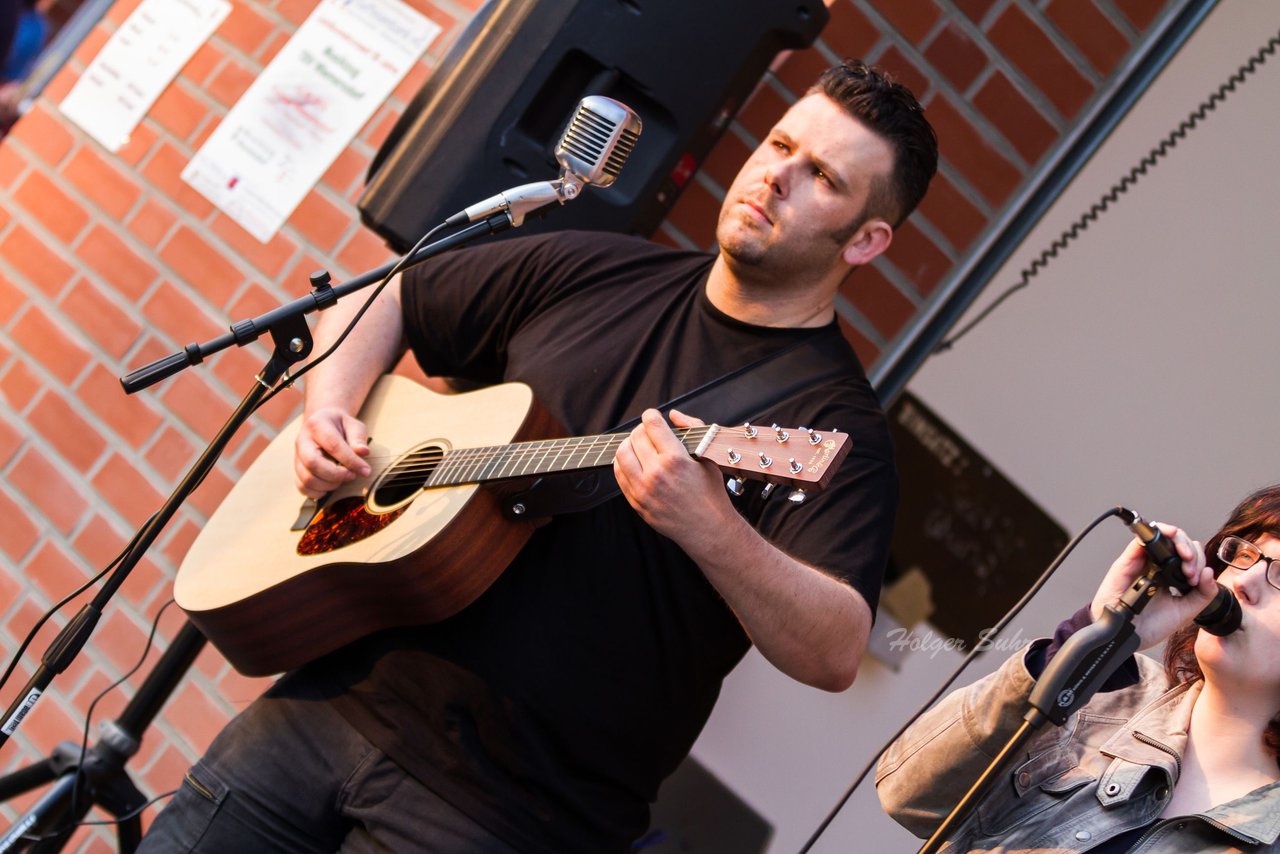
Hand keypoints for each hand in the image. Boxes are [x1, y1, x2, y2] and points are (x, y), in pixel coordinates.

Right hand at [294, 407, 371, 497]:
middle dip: (336, 475)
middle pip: (313, 463)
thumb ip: (358, 438)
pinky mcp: (297, 470)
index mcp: (317, 425)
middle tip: (352, 476)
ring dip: (329, 485)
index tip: (366, 470)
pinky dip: (317, 492)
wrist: (322, 424)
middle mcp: (302, 441)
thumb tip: (363, 452)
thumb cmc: (340, 426)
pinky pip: (302, 487)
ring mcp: (297, 456)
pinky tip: (330, 487)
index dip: (351, 461)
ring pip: (307, 479)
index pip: (333, 446)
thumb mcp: (353, 424)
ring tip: (342, 479)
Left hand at [612, 408, 731, 543]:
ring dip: (629, 444)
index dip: (651, 415)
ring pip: (621, 454)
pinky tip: (634, 462)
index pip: (652, 424)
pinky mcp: (636, 502)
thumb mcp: (708, 457)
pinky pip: (619, 475)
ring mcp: (643, 489)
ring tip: (639, 446)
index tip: (654, 417)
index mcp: (675, 460)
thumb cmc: (711, 494)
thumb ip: (693, 429)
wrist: (707, 529)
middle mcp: (656, 473)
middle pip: (635, 436)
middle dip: (641, 429)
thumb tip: (674, 415)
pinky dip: (623, 463)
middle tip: (649, 432)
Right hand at [1090, 523, 1216, 648]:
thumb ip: (1202, 595)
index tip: (1197, 580)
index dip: (1198, 562)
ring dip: (1179, 541)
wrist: (1127, 636)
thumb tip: (1209, 572)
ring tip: (1186, 558)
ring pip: (1162, 535)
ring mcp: (1141, 562)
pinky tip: (1169, 543)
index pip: (1189, 555)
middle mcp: (1156, 565)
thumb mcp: (1184, 612)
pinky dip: (1156, 535)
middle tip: (1191, 572)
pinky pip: (1140, 540)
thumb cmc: (1149, 626)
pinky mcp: (1127, 561)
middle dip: (1192, 552)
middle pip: (1178, 542)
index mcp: (1170, 575)